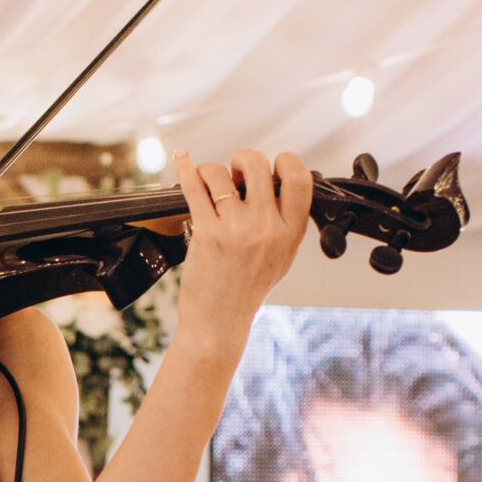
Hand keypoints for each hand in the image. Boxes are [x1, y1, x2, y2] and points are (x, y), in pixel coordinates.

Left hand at [172, 147, 312, 347]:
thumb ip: (284, 222)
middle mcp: (266, 228)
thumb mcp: (281, 258)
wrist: (219, 322)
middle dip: (243, 159)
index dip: (285, 161)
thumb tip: (276, 184)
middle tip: (235, 172)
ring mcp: (235, 230)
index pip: (299, 178)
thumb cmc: (247, 290)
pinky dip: (186, 168)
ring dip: (210, 171)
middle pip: (258, 165)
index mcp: (290, 232)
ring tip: (207, 183)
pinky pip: (194, 188)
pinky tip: (182, 159)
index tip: (272, 164)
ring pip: (220, 174)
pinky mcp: (206, 233)